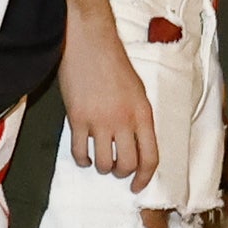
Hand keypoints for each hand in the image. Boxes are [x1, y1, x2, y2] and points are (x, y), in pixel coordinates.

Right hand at [55, 15, 157, 195]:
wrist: (89, 42)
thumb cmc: (114, 63)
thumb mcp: (137, 91)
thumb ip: (138, 118)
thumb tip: (135, 144)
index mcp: (143, 113)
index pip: (150, 156)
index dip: (145, 177)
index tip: (137, 185)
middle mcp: (124, 120)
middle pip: (127, 164)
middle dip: (122, 173)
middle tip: (116, 169)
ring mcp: (100, 121)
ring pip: (104, 163)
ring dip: (102, 167)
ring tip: (100, 160)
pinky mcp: (77, 119)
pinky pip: (80, 152)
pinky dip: (83, 160)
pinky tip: (84, 156)